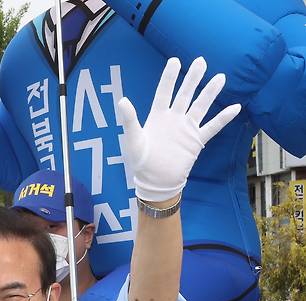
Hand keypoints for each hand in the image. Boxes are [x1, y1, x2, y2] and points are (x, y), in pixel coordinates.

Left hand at [118, 57, 240, 202]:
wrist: (155, 182)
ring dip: (210, 93)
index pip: (164, 92)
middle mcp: (174, 119)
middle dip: (193, 79)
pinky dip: (223, 118)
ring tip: (220, 77)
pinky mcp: (196, 141)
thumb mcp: (133, 140)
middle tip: (201, 61)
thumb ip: (129, 120)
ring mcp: (186, 129)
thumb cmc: (141, 162)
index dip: (169, 77)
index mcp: (157, 117)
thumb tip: (122, 100)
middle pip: (185, 95)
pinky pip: (212, 127)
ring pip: (200, 106)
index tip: (175, 60)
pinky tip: (235, 107)